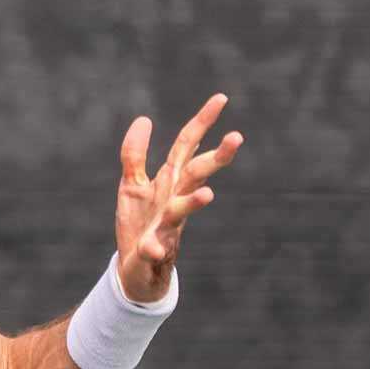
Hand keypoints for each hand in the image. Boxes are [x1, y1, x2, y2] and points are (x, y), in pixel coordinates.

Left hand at [114, 93, 243, 302]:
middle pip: (196, 174)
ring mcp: (166, 226)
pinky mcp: (152, 252)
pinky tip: (151, 249)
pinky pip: (154, 249)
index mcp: (170, 181)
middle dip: (217, 158)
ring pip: (183, 211)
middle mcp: (174, 200)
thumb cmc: (140, 223)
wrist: (136, 270)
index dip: (202, 122)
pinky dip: (153, 249)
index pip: (187, 146)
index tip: (222, 98)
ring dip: (194, 202)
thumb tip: (145, 119)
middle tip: (237, 137)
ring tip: (208, 194)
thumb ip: (135, 154)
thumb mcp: (132, 185)